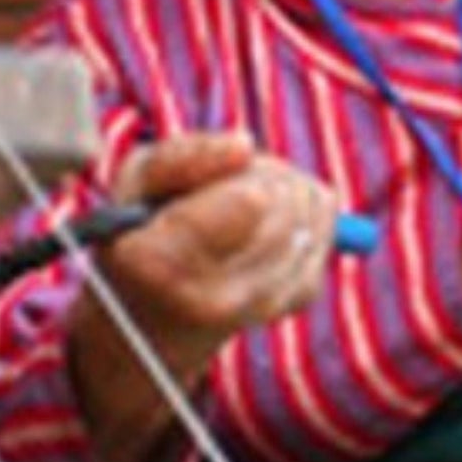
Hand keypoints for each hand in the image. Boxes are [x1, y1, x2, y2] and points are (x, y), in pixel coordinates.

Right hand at [99, 130, 339, 376]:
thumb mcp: (137, 182)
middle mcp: (217, 299)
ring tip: (248, 196)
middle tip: (232, 179)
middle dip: (266, 172)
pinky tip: (270, 216)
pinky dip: (307, 210)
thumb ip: (182, 156)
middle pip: (285, 202)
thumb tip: (244, 145)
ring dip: (288, 188)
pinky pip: (325, 228)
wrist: (157, 316)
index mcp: (164, 263)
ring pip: (310, 212)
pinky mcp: (296, 298)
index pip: (252, 202)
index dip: (245, 171)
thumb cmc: (143, 233)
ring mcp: (261, 306)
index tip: (225, 168)